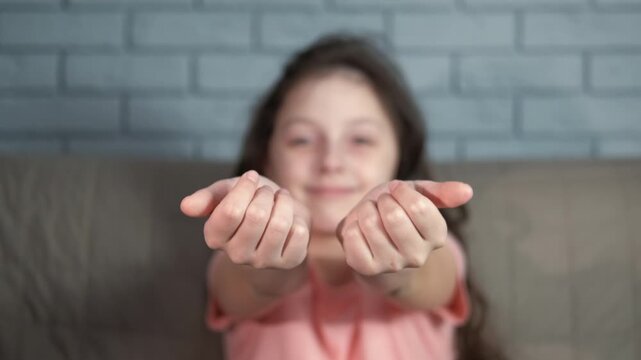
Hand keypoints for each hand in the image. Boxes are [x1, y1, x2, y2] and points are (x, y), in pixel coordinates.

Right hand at [180, 170, 310, 269]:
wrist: (279, 223)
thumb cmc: (250, 203)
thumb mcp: (227, 193)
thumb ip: (207, 198)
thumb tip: (185, 206)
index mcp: (215, 237)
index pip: (230, 211)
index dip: (245, 187)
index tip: (250, 177)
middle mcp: (236, 254)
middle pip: (256, 216)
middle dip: (265, 194)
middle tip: (266, 193)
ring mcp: (263, 261)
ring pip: (279, 225)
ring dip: (283, 203)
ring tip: (280, 200)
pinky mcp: (289, 262)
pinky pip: (299, 234)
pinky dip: (298, 218)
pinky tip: (292, 219)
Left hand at [336, 180, 472, 275]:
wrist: (374, 246)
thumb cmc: (398, 215)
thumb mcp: (419, 197)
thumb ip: (441, 193)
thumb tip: (468, 190)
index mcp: (437, 236)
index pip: (418, 204)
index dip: (400, 191)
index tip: (396, 192)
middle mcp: (418, 256)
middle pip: (393, 215)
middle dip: (382, 201)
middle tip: (382, 206)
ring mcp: (392, 265)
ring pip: (370, 222)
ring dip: (365, 211)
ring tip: (370, 217)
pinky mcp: (366, 270)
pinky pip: (352, 236)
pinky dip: (351, 226)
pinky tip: (359, 232)